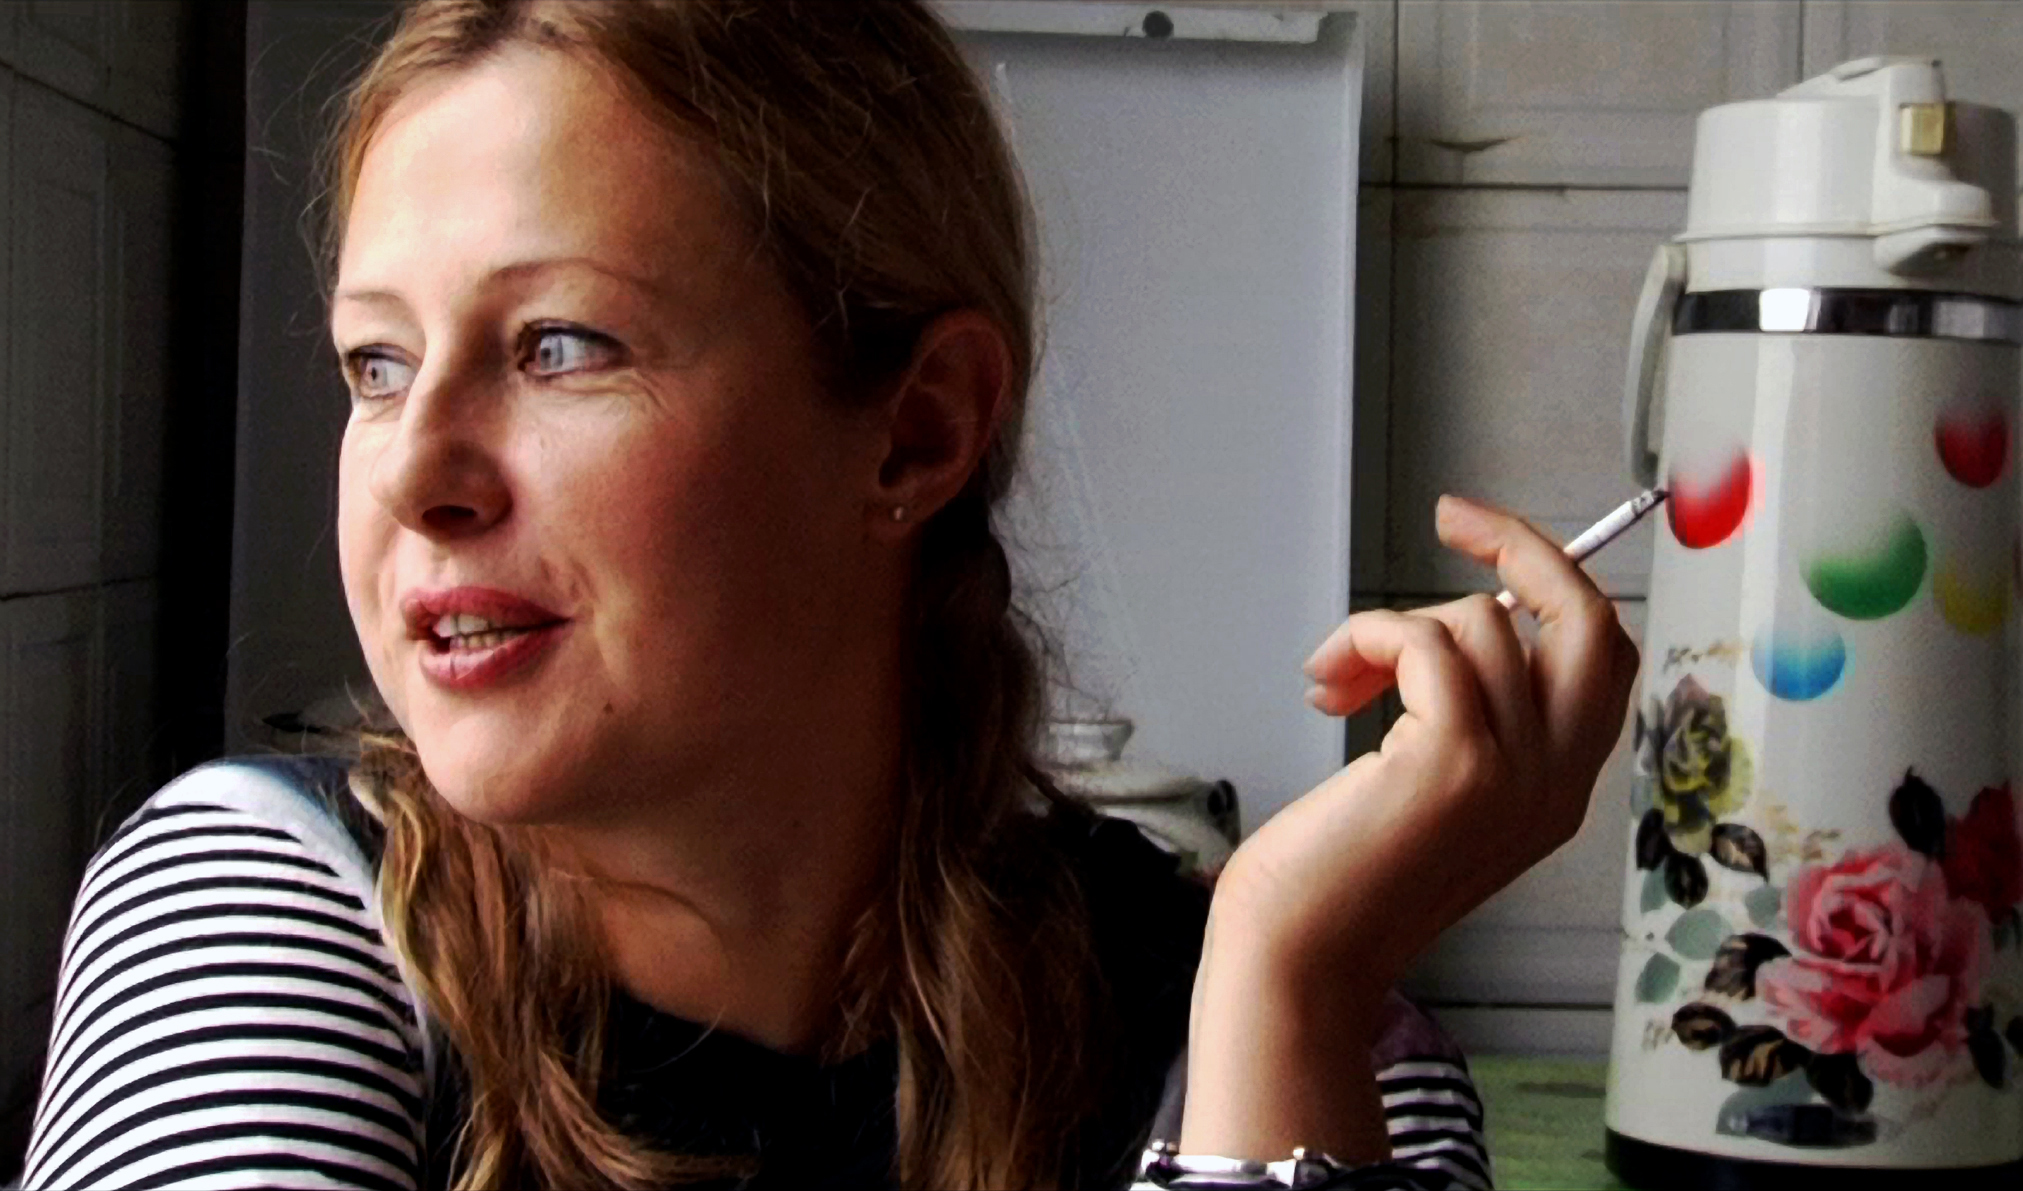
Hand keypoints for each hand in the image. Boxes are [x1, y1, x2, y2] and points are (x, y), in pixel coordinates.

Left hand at [1178, 495, 1638, 1160]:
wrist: (1296, 961)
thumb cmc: (1335, 881)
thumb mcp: (1428, 792)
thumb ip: (1462, 719)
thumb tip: (1456, 620)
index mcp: (1557, 792)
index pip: (1602, 656)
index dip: (1552, 582)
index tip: (1483, 536)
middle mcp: (1556, 784)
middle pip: (1588, 619)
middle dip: (1524, 548)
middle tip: (1450, 519)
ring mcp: (1514, 773)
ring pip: (1480, 622)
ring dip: (1390, 626)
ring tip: (1335, 677)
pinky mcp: (1455, 762)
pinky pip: (1424, 640)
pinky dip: (1367, 637)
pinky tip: (1327, 685)